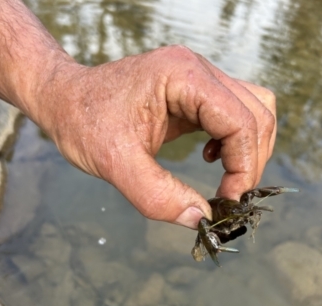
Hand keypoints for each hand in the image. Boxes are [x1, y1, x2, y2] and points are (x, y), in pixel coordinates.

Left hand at [36, 45, 275, 227]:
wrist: (64, 99)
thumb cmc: (82, 122)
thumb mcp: (114, 164)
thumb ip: (158, 197)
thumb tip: (202, 220)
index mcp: (183, 76)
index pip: (241, 121)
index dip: (244, 166)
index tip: (228, 200)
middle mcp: (198, 70)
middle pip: (258, 114)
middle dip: (251, 161)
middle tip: (229, 195)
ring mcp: (198, 78)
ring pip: (254, 111)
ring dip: (247, 150)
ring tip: (225, 178)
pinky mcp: (194, 92)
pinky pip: (233, 114)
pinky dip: (233, 142)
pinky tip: (208, 156)